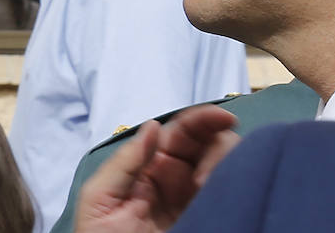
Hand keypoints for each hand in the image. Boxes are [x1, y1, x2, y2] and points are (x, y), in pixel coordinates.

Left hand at [73, 104, 238, 232]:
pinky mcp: (210, 216)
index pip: (179, 131)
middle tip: (209, 164)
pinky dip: (234, 181)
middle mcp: (176, 178)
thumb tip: (154, 126)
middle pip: (207, 141)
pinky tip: (217, 193)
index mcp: (148, 166)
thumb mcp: (100, 200)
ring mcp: (195, 199)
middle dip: (217, 138)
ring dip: (222, 163)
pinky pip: (231, 190)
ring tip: (203, 187)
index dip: (202, 118)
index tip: (223, 119)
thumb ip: (124, 162)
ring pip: (224, 162)